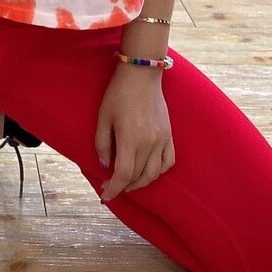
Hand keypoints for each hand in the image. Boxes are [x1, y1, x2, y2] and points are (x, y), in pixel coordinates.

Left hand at [95, 64, 174, 202]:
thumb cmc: (118, 94)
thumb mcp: (103, 118)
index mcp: (130, 139)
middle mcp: (149, 143)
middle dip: (123, 186)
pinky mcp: (169, 135)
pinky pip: (168, 161)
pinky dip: (158, 171)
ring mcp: (162, 140)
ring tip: (128, 183)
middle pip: (138, 177)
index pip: (123, 174)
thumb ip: (102, 144)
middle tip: (111, 187)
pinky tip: (148, 171)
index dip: (113, 189)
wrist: (141, 75)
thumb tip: (105, 166)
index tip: (104, 196)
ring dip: (140, 183)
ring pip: (154, 173)